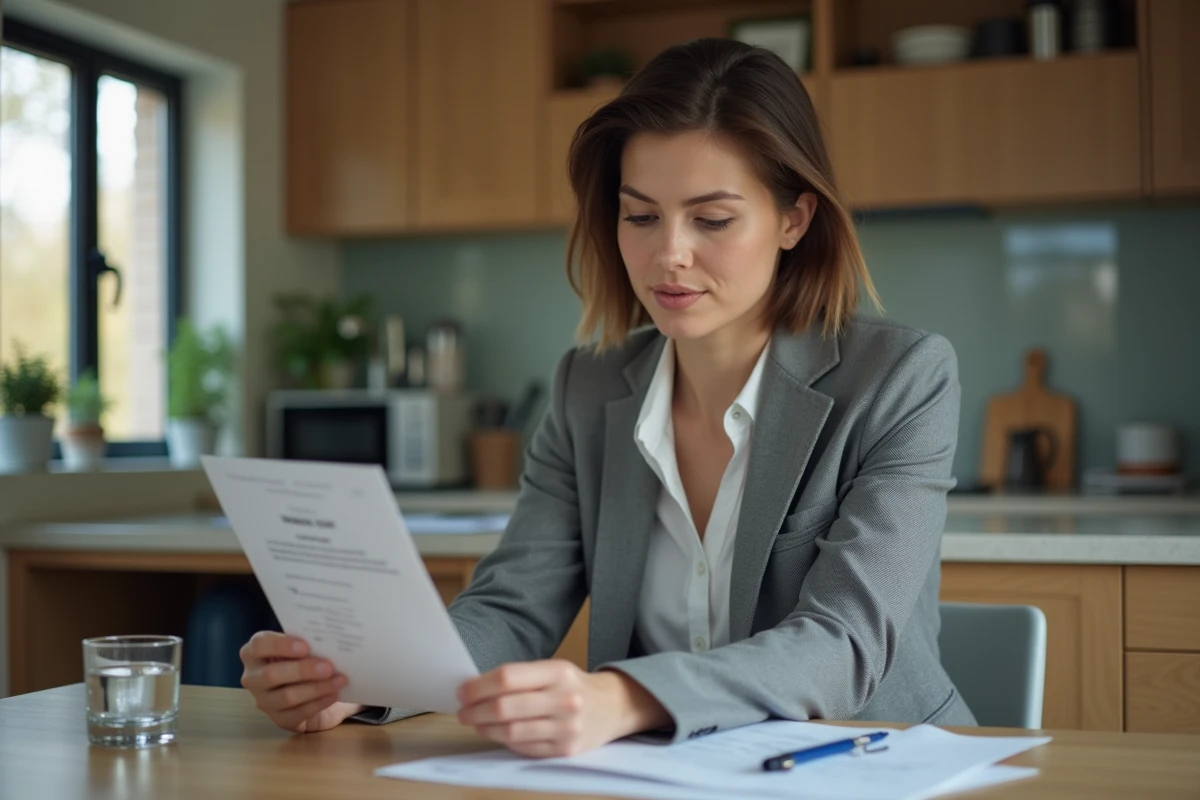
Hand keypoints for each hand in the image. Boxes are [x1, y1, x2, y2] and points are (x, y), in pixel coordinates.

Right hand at [239, 631, 363, 732]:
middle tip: (328, 666)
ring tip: (339, 680)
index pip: (258, 645)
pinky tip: (334, 694)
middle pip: (271, 675)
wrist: (311, 689)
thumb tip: (329, 640)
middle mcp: (253, 677)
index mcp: (254, 652)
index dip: (280, 645)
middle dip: (302, 670)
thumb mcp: (303, 646)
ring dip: (316, 688)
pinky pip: (298, 713)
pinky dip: (319, 702)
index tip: (305, 646)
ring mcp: (264, 700)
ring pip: (286, 696)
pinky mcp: (279, 718)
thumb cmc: (305, 658)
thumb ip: (308, 642)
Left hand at [456, 660, 669, 757]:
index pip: (507, 677)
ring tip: (476, 723)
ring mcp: (566, 727)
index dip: (478, 685)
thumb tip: (475, 688)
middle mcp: (565, 699)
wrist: (612, 707)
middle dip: (476, 710)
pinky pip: (524, 747)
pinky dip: (504, 741)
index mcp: (558, 672)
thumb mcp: (553, 670)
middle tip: (463, 711)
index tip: (463, 691)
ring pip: (512, 731)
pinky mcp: (565, 749)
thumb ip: (519, 677)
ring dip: (486, 728)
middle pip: (505, 706)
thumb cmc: (573, 686)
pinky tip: (497, 733)